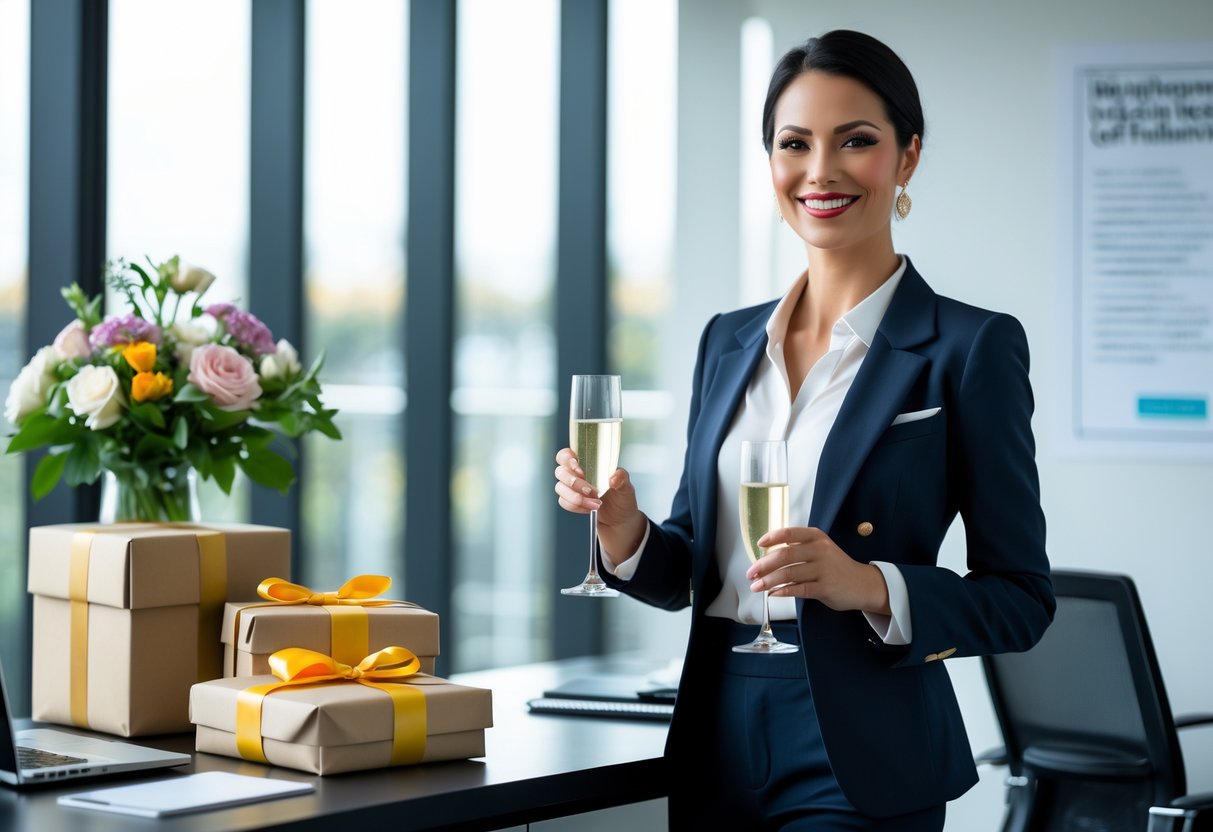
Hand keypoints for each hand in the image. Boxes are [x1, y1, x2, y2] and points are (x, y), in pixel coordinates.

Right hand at [554, 448, 646, 563]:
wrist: (620, 518)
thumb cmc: (622, 497)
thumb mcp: (626, 486)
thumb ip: (621, 478)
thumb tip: (614, 477)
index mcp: (587, 462)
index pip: (566, 455)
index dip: (567, 459)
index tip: (579, 470)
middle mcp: (575, 473)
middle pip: (560, 472)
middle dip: (575, 483)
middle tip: (592, 491)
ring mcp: (570, 488)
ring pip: (560, 488)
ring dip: (576, 497)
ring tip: (597, 503)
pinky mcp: (569, 501)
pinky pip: (564, 502)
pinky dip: (576, 506)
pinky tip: (590, 508)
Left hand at [746, 526, 890, 615]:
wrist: (862, 584)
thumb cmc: (835, 567)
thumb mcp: (820, 550)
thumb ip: (799, 550)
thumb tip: (767, 558)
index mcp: (816, 537)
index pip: (790, 533)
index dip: (772, 538)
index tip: (759, 545)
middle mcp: (820, 550)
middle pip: (785, 555)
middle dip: (763, 565)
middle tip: (751, 573)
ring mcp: (823, 569)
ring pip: (789, 574)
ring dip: (769, 581)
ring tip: (757, 586)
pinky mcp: (825, 587)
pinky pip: (799, 589)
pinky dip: (783, 592)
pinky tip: (773, 594)